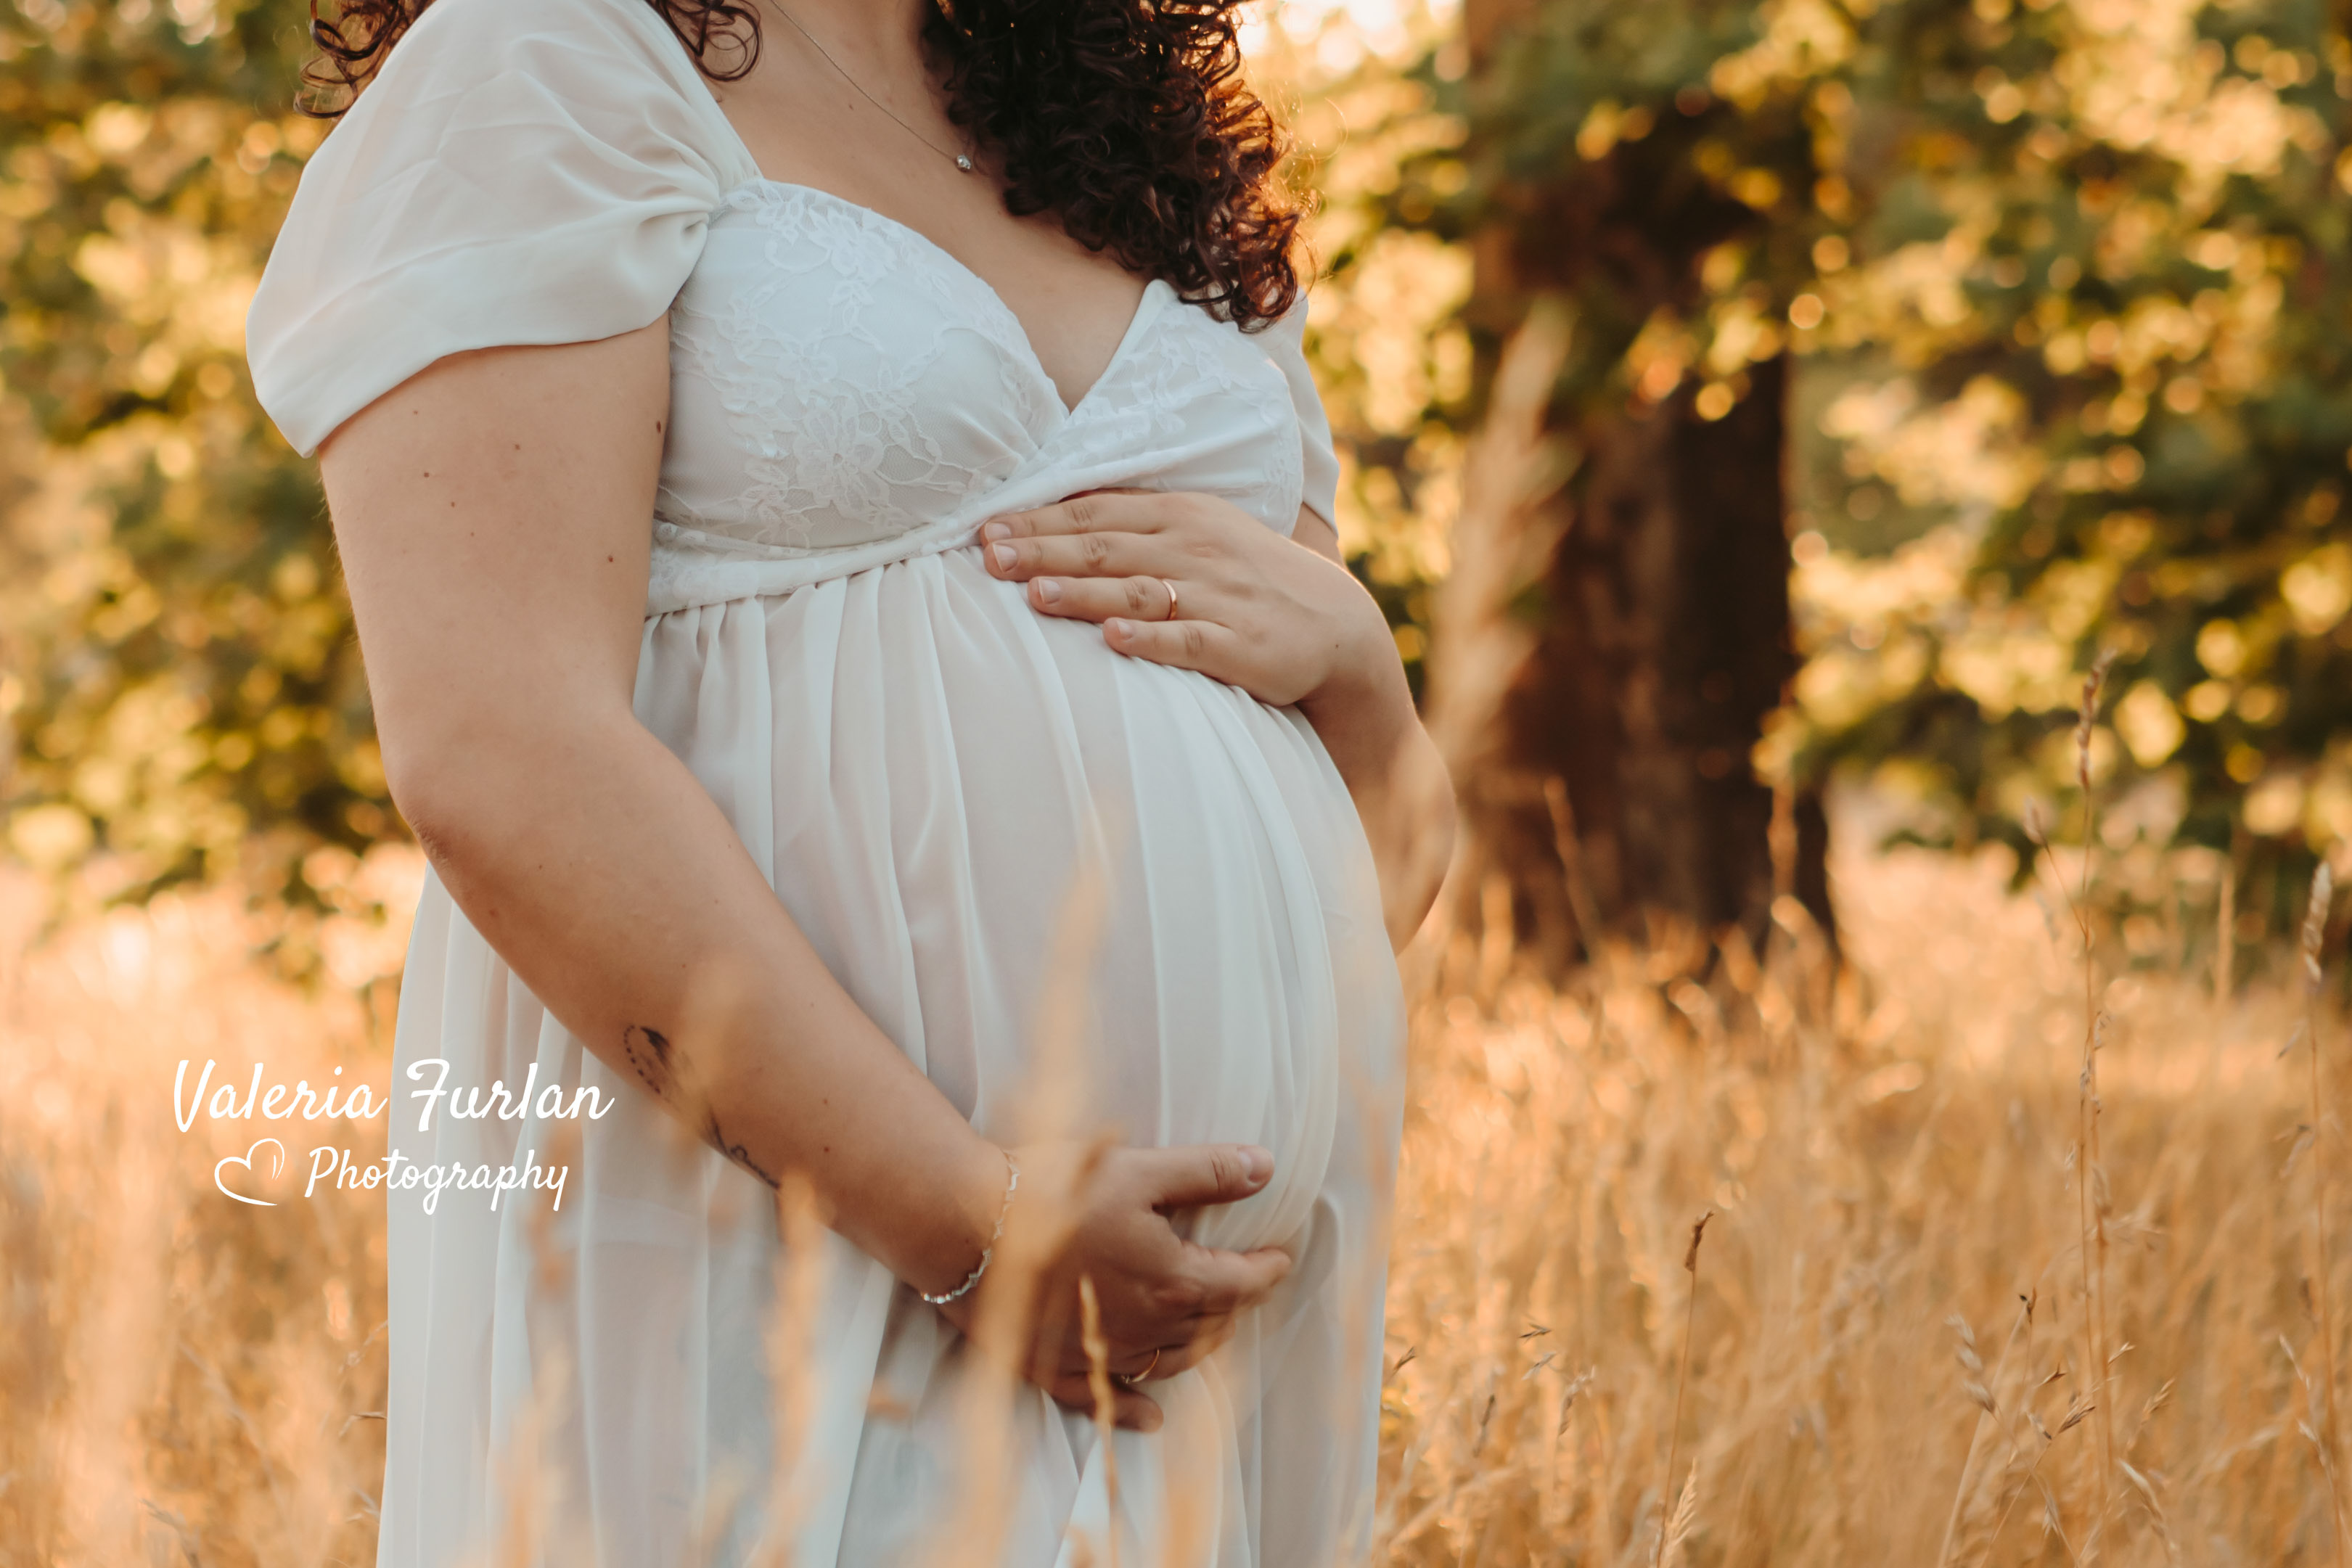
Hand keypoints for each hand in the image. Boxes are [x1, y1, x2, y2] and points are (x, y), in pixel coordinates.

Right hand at [934, 1141, 1293, 1431]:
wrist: (963, 1225)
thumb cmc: (1052, 1189)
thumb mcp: (1138, 1168)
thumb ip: (1206, 1172)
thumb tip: (1266, 1167)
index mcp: (1171, 1280)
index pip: (1239, 1283)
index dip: (1266, 1270)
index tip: (1281, 1258)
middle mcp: (1143, 1328)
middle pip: (1208, 1327)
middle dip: (1233, 1306)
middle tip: (1242, 1284)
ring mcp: (1099, 1352)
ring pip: (1167, 1363)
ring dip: (1195, 1347)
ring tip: (1206, 1329)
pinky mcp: (1054, 1366)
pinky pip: (1106, 1399)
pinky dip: (1135, 1408)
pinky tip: (1152, 1418)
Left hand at [978, 491, 1390, 708]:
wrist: (1337, 625)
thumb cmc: (1250, 577)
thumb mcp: (1200, 533)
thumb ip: (1136, 524)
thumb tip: (1059, 515)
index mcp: (1181, 516)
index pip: (1096, 513)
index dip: (1039, 521)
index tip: (986, 529)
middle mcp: (1194, 550)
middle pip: (1105, 549)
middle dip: (1043, 552)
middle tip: (988, 558)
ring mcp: (1217, 597)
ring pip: (1137, 591)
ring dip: (1084, 593)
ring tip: (1033, 594)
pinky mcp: (1238, 645)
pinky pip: (1187, 640)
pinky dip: (1149, 639)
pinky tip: (1113, 640)